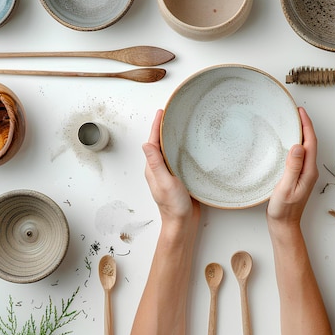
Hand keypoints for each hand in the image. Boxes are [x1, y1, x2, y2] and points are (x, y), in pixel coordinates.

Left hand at [142, 109, 199, 229]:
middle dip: (163, 127)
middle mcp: (159, 169)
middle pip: (160, 143)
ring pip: (169, 150)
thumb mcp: (165, 182)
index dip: (157, 125)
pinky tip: (187, 145)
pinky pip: (177, 158)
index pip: (153, 142)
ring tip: (178, 124)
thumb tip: (146, 143)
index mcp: (153, 168)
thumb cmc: (173, 206)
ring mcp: (169, 173)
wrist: (182, 223)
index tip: (161, 112)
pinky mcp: (179, 177)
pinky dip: (180, 148)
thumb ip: (156, 163)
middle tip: (170, 113)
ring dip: (171, 136)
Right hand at [266, 107, 317, 227]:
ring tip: (292, 121)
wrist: (284, 225)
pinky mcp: (298, 176)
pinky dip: (295, 143)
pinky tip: (287, 141)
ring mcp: (304, 173)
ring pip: (305, 148)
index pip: (310, 142)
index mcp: (308, 171)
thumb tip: (298, 146)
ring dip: (300, 133)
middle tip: (295, 111)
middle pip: (309, 142)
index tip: (300, 111)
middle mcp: (309, 170)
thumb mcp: (286, 187)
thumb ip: (293, 167)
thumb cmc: (284, 209)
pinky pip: (299, 155)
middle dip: (304, 125)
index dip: (306, 125)